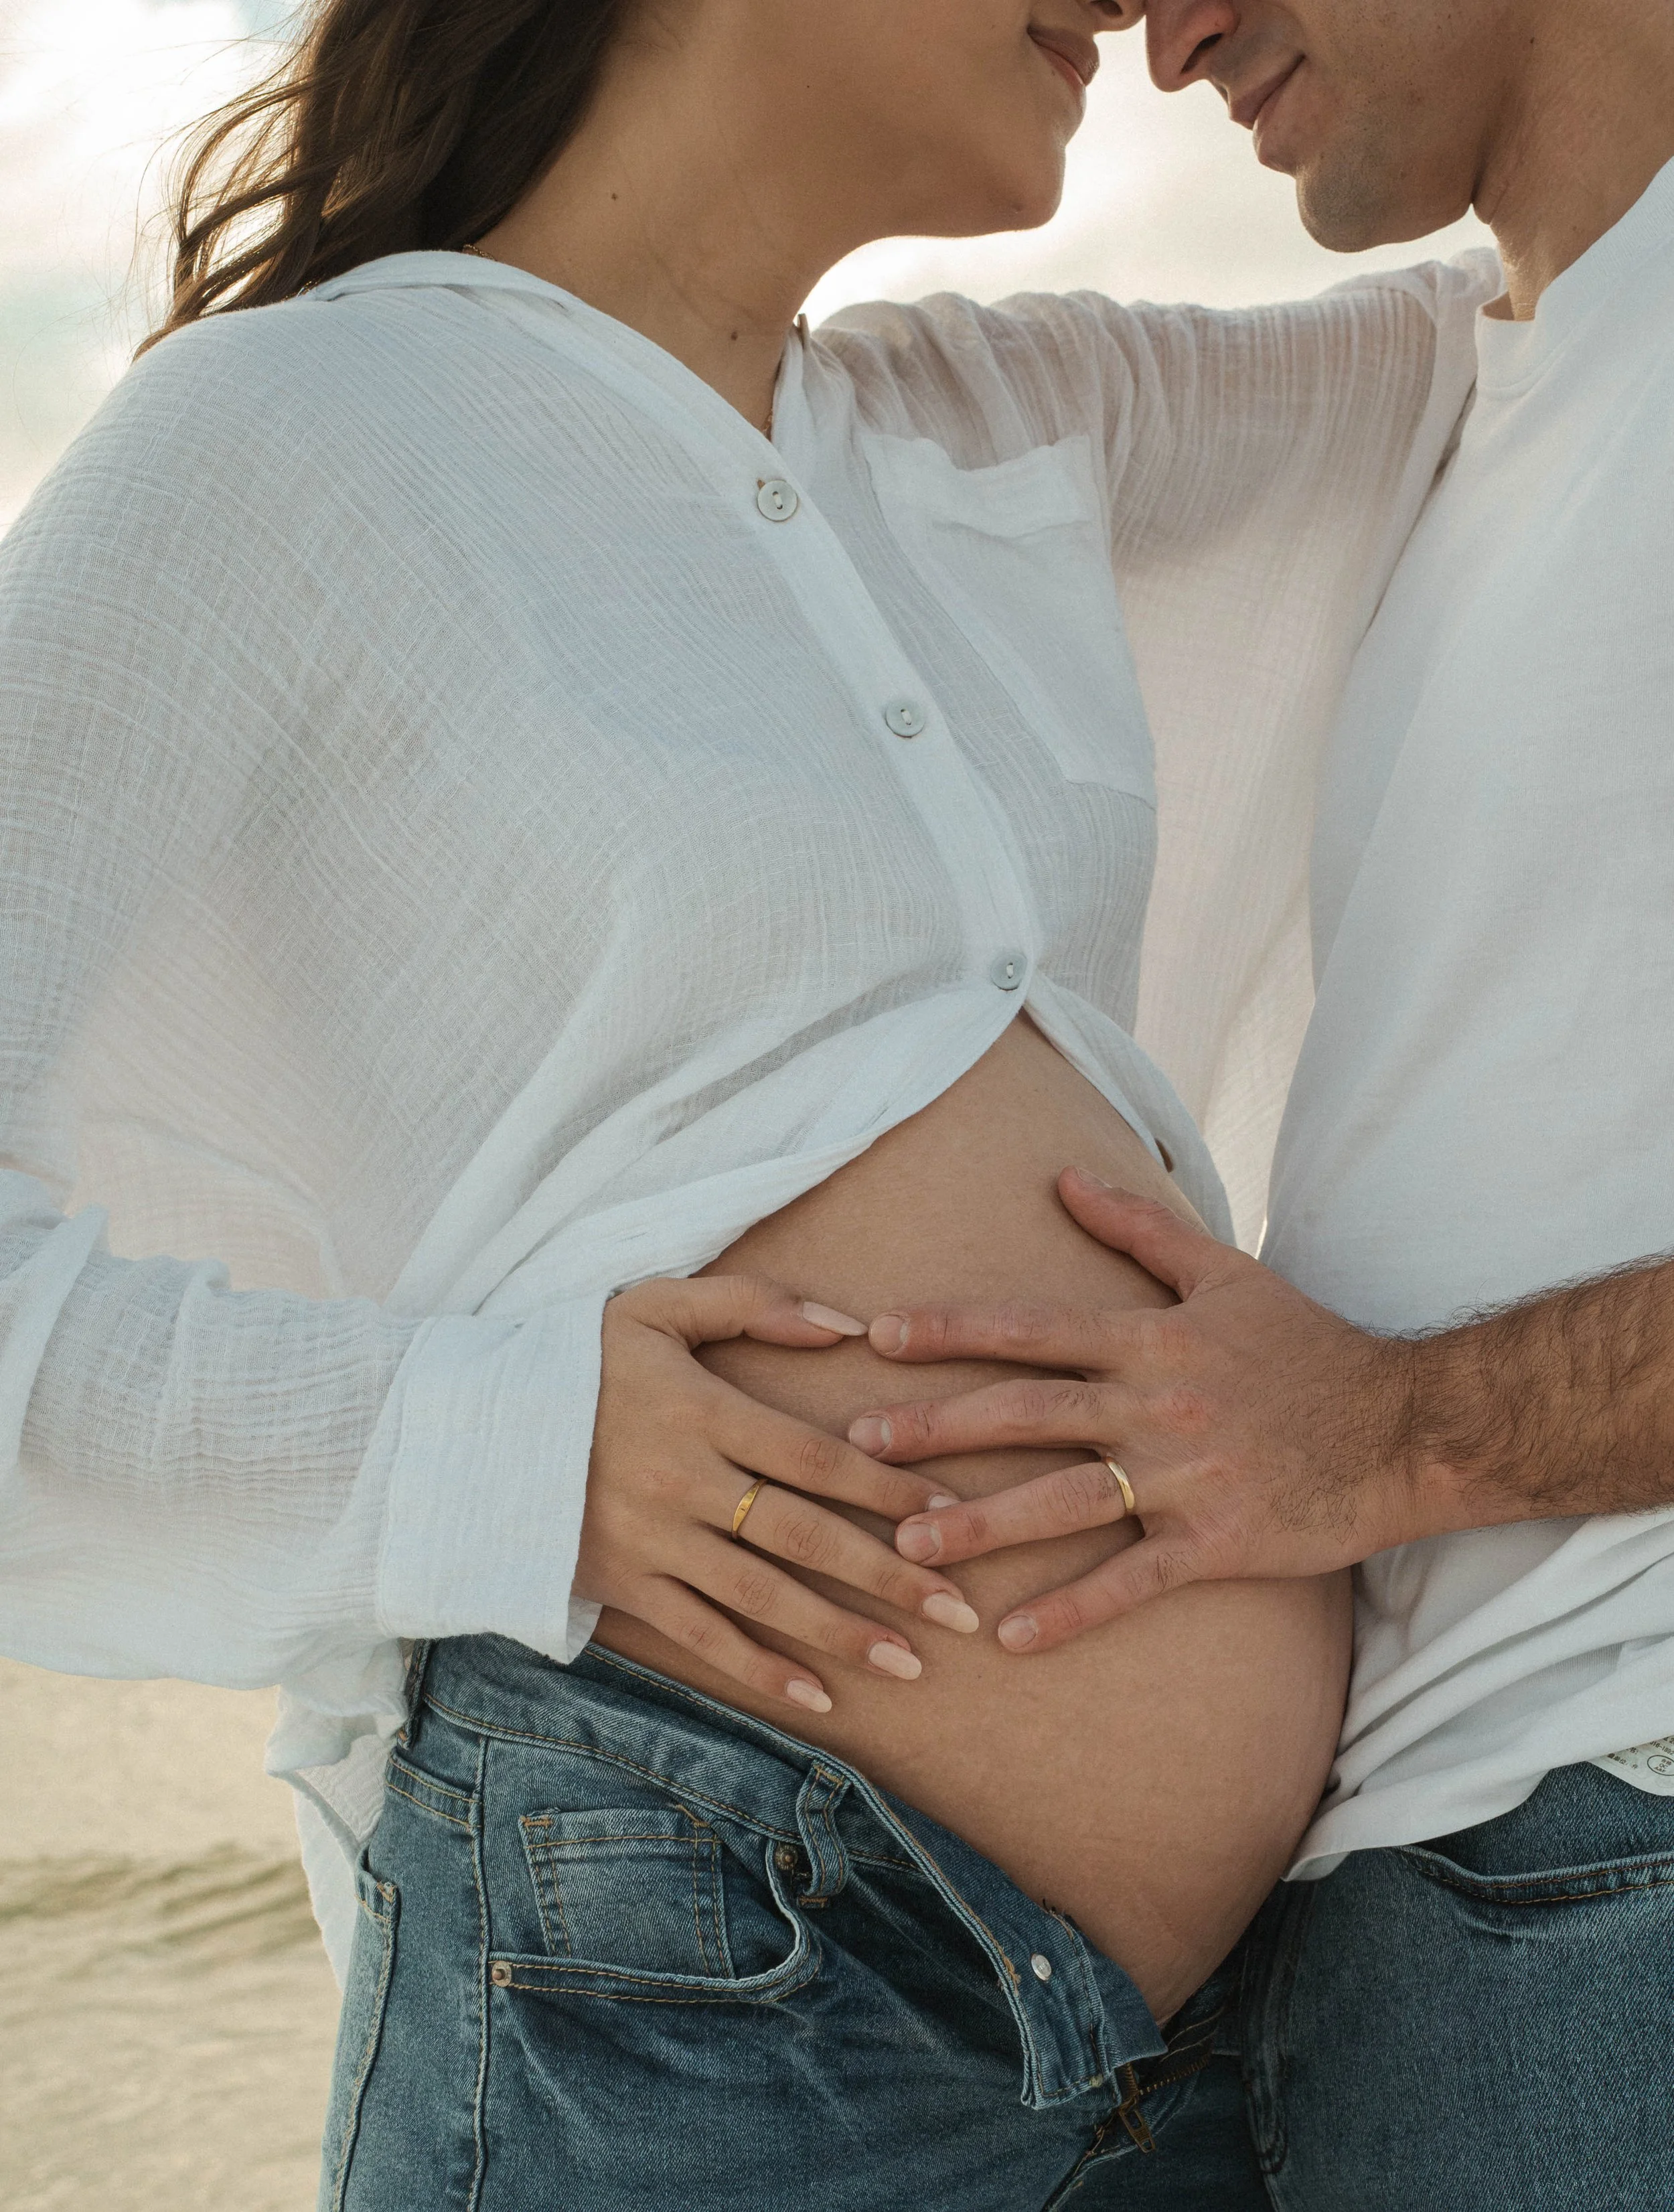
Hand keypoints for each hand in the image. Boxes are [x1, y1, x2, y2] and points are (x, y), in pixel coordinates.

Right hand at [577, 1274, 979, 1713]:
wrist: (463, 1423)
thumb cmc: (572, 1356)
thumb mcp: (656, 1305)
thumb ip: (753, 1305)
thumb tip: (848, 1326)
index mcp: (703, 1410)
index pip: (817, 1456)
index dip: (888, 1486)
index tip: (947, 1513)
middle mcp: (685, 1481)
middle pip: (805, 1534)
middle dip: (890, 1574)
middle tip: (960, 1608)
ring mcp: (653, 1541)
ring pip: (763, 1595)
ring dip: (841, 1632)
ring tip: (912, 1662)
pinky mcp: (622, 1585)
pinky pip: (700, 1635)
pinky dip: (759, 1669)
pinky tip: (817, 1696)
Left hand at [845, 1170, 1442, 1654]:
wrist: (1406, 1427)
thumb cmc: (1309, 1346)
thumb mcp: (1225, 1272)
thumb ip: (1137, 1227)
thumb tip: (1061, 1175)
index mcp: (1151, 1340)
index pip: (1032, 1329)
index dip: (951, 1331)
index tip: (877, 1337)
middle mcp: (1157, 1406)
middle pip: (1028, 1414)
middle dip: (937, 1429)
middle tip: (858, 1447)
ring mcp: (1186, 1480)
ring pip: (1065, 1502)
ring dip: (983, 1525)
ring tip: (907, 1544)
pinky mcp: (1217, 1546)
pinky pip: (1131, 1583)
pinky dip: (1071, 1611)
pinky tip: (1011, 1639)